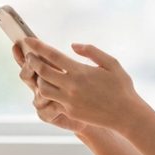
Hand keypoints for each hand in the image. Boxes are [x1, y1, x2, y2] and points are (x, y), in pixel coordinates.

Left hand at [23, 37, 144, 132]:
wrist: (126, 115)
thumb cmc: (121, 87)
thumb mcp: (111, 63)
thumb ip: (91, 51)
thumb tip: (73, 45)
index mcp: (81, 71)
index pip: (53, 56)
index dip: (38, 47)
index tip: (28, 40)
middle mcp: (72, 86)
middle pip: (42, 72)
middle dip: (32, 62)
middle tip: (29, 56)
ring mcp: (69, 101)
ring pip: (43, 88)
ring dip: (39, 79)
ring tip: (41, 73)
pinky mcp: (70, 112)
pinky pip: (52, 101)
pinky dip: (49, 93)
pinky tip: (51, 87)